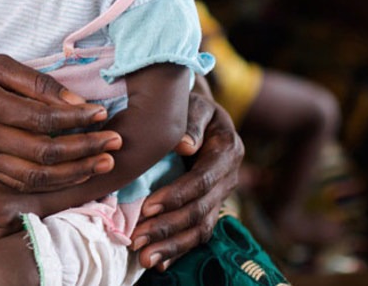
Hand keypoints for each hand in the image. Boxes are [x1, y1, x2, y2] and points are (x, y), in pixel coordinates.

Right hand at [0, 54, 120, 192]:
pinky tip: (75, 175)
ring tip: (102, 163)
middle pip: (43, 154)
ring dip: (74, 174)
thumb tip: (74, 102)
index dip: (76, 119)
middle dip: (85, 150)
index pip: (42, 119)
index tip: (102, 113)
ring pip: (35, 178)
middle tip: (115, 142)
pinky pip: (21, 186)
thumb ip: (35, 82)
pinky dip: (52, 184)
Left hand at [131, 96, 241, 270]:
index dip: (177, 195)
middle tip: (137, 240)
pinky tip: (159, 264)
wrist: (197, 112)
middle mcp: (229, 177)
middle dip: (169, 228)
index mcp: (228, 150)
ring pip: (201, 228)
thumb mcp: (192, 104)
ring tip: (145, 259)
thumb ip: (191, 122)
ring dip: (172, 246)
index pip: (203, 180)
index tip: (148, 207)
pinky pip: (198, 233)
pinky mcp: (209, 207)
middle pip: (201, 210)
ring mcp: (221, 195)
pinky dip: (179, 250)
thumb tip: (185, 145)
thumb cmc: (188, 104)